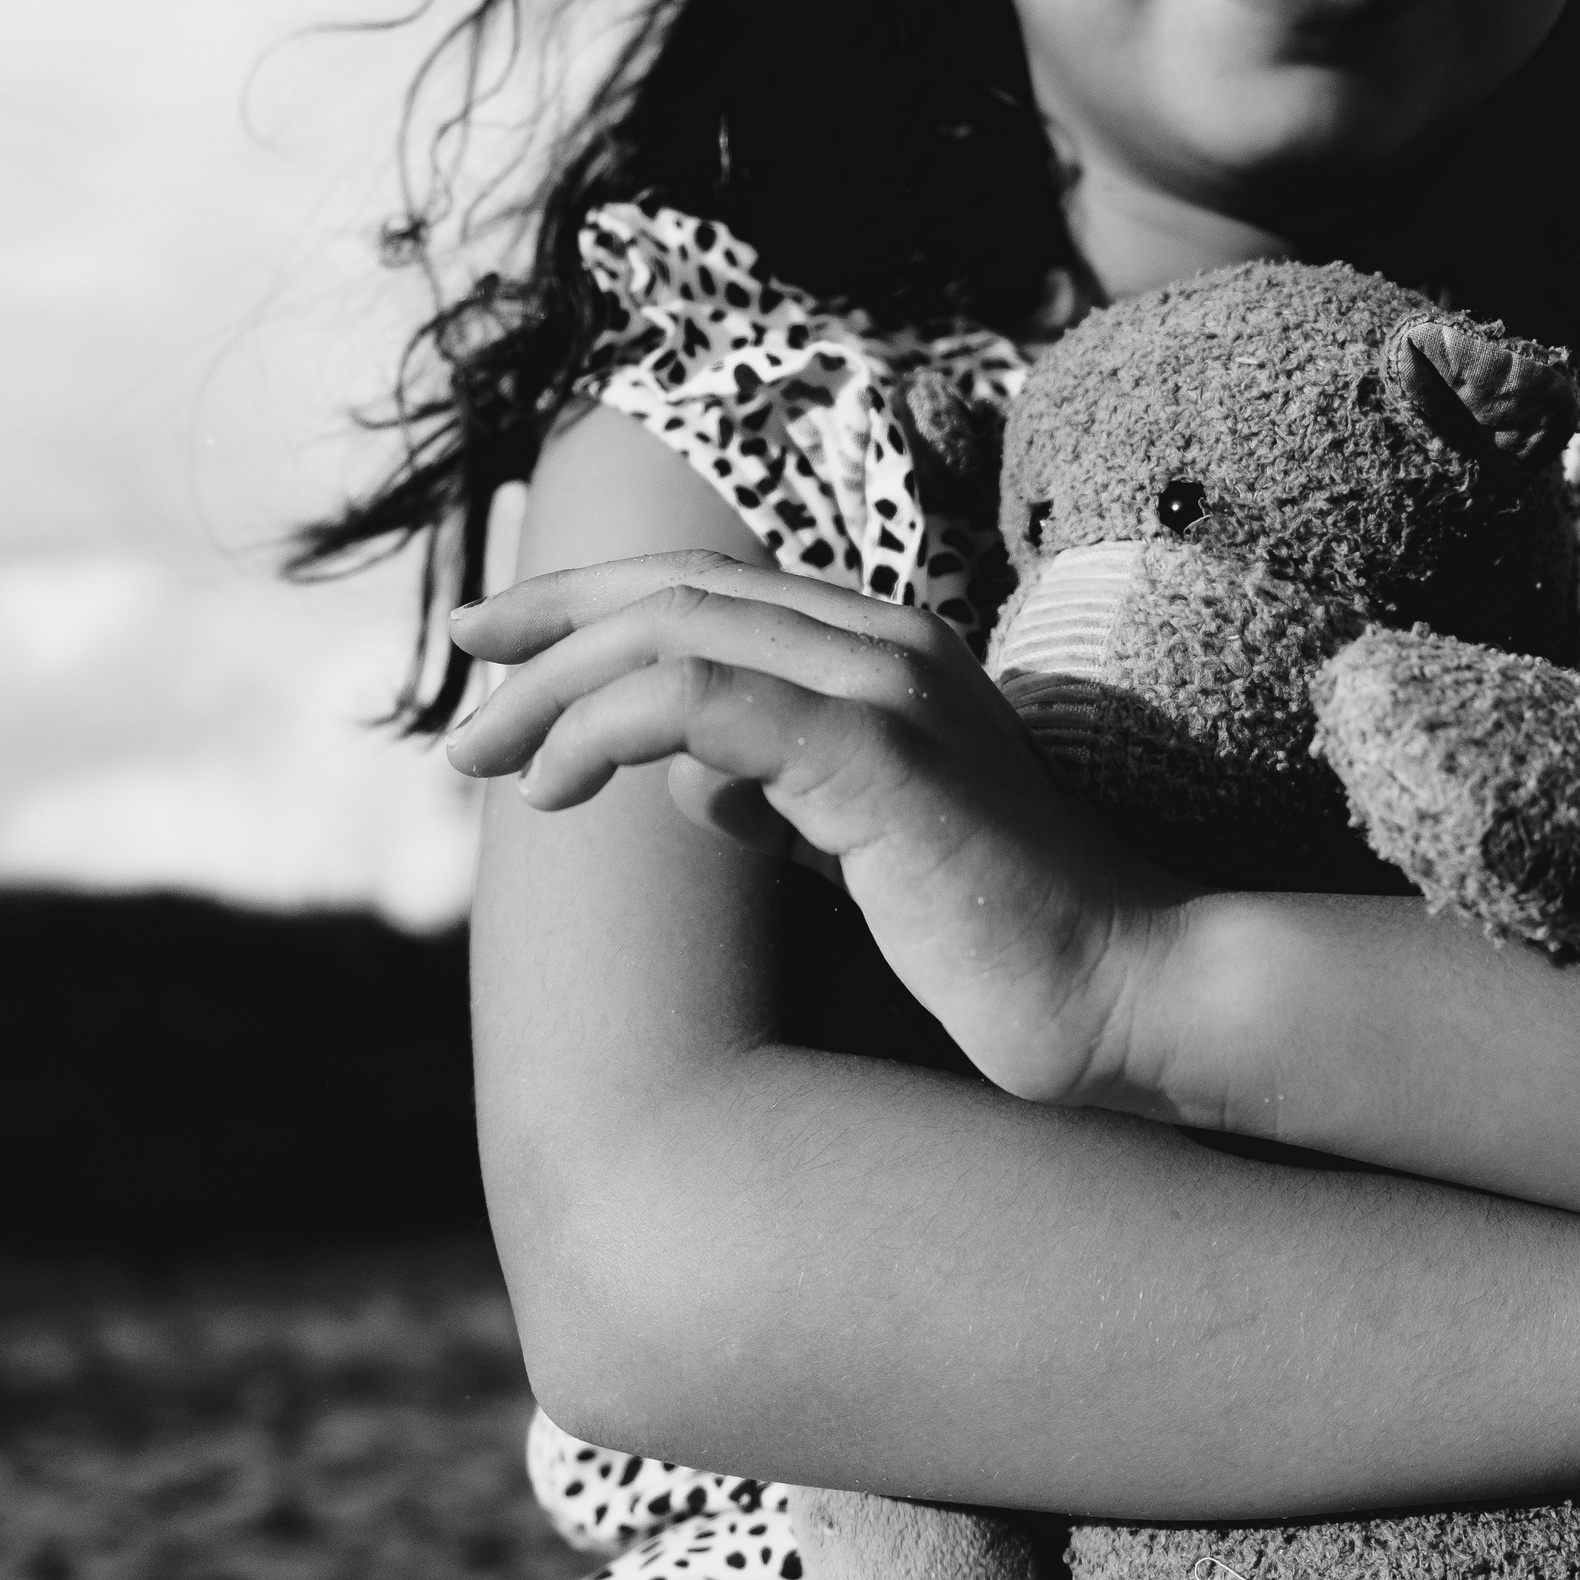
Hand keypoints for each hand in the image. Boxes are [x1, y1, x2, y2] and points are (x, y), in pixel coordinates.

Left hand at [446, 550, 1189, 1103]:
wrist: (1120, 989)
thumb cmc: (999, 938)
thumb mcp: (868, 848)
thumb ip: (788, 799)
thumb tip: (691, 785)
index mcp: (894, 655)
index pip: (716, 590)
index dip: (595, 603)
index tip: (499, 649)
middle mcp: (891, 645)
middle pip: (679, 591)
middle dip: (550, 626)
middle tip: (460, 685)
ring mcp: (890, 690)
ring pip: (675, 633)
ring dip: (555, 687)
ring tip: (488, 758)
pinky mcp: (879, 755)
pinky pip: (702, 704)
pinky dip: (609, 728)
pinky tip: (565, 785)